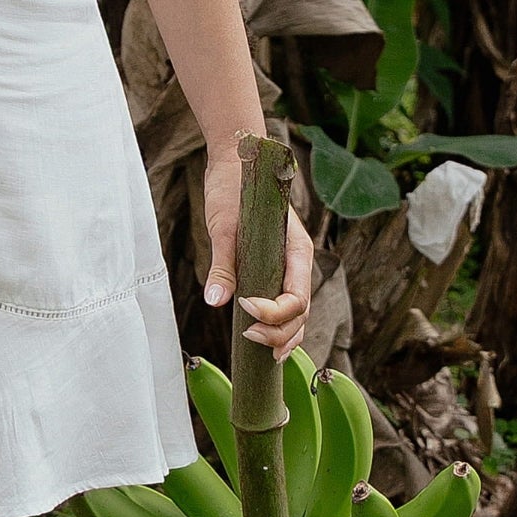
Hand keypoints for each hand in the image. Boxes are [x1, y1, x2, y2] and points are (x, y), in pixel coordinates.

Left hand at [203, 150, 312, 358]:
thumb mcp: (224, 225)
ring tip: (264, 353)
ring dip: (283, 336)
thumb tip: (215, 301)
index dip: (275, 311)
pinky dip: (280, 327)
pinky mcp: (274, 269)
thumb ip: (223, 264)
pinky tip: (268, 344)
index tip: (246, 307)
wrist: (237, 163)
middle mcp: (298, 262)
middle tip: (249, 337)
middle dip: (280, 333)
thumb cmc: (233, 188)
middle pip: (301, 312)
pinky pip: (285, 304)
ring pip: (297, 314)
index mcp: (297, 249)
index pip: (297, 296)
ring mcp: (288, 267)